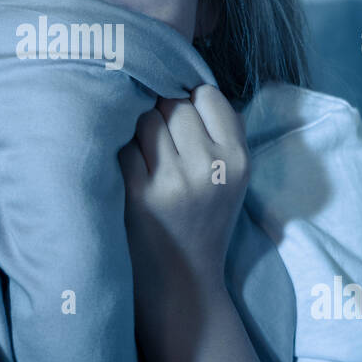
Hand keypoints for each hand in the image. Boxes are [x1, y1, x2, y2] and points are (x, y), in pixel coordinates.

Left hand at [118, 84, 249, 303]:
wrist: (183, 282)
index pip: (207, 95)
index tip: (184, 119)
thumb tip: (185, 79)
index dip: (191, 101)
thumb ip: (220, 131)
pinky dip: (124, 154)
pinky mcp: (137, 195)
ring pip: (146, 120)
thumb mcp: (233, 177)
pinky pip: (123, 147)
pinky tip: (132, 173)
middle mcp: (208, 169)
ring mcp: (171, 182)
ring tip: (149, 156)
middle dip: (164, 114)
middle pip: (173, 104)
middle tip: (163, 142)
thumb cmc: (206, 220)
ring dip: (141, 131)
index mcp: (237, 160)